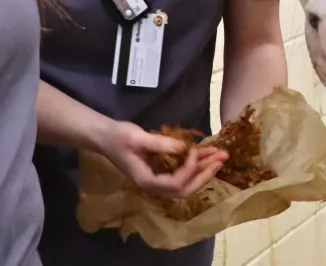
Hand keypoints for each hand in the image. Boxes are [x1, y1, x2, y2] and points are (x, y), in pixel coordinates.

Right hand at [96, 120, 225, 197]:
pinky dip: (196, 165)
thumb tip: (185, 147)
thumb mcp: (138, 137)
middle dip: (205, 174)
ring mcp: (158, 180)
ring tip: (221, 155)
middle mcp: (154, 186)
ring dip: (204, 169)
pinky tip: (207, 153)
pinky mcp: (161, 172)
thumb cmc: (118, 137)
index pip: (175, 183)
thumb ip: (161, 144)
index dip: (189, 168)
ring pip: (186, 182)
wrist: (105, 137)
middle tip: (221, 159)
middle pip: (185, 189)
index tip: (192, 148)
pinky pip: (182, 174)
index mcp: (147, 181)